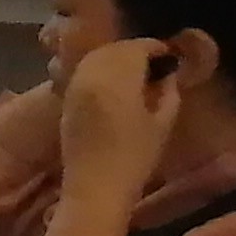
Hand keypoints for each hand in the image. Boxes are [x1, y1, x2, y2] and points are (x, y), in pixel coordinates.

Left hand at [54, 32, 182, 189]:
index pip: (136, 48)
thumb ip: (168, 93)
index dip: (154, 47)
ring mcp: (74, 85)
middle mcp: (91, 74)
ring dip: (116, 57)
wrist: (94, 187)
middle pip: (114, 49)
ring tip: (137, 73)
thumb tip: (168, 74)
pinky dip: (100, 69)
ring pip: (96, 57)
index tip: (169, 55)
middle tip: (155, 62)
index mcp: (117, 78)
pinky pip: (85, 71)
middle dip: (135, 50)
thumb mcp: (161, 125)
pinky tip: (116, 84)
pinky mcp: (65, 98)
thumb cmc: (135, 158)